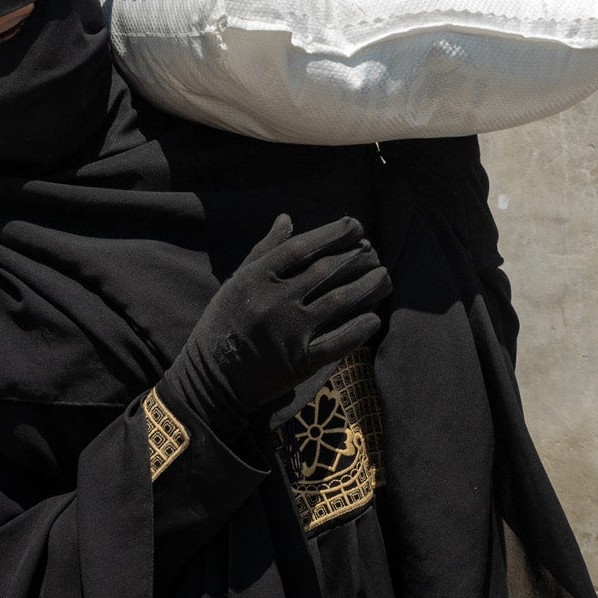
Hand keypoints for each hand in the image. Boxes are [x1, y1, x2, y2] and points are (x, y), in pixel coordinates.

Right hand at [159, 215, 392, 436]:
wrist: (213, 378)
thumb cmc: (225, 323)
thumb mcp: (237, 282)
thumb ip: (264, 251)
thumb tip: (287, 218)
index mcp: (255, 279)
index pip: (301, 248)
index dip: (332, 234)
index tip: (355, 226)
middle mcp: (274, 301)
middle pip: (325, 271)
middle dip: (355, 257)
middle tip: (372, 252)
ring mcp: (290, 332)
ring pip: (339, 302)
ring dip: (367, 287)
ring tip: (383, 277)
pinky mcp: (301, 361)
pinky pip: (339, 341)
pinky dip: (360, 328)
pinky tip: (375, 318)